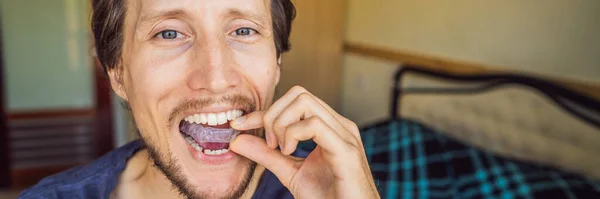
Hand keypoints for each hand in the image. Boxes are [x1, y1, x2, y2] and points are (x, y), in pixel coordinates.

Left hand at [230, 86, 378, 198]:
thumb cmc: (328, 198)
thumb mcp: (290, 173)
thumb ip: (267, 155)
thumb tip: (238, 140)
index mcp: (329, 128)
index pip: (293, 102)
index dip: (262, 111)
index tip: (238, 125)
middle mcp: (339, 125)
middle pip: (298, 94)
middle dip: (273, 115)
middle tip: (270, 145)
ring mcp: (345, 135)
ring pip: (304, 102)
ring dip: (281, 124)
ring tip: (280, 150)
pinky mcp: (347, 150)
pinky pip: (314, 125)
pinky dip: (293, 134)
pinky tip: (289, 153)